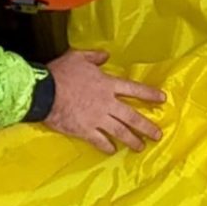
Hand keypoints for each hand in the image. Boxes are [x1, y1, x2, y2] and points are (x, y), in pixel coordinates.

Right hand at [41, 50, 165, 153]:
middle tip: (158, 135)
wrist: (44, 92)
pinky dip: (107, 147)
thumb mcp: (78, 57)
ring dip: (132, 140)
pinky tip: (112, 151)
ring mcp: (97, 119)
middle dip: (147, 127)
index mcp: (107, 85)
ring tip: (141, 147)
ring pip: (120, 132)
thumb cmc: (61, 73)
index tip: (162, 99)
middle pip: (132, 117)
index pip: (134, 89)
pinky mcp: (86, 131)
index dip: (149, 94)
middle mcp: (107, 103)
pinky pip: (100, 141)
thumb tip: (106, 55)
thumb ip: (94, 56)